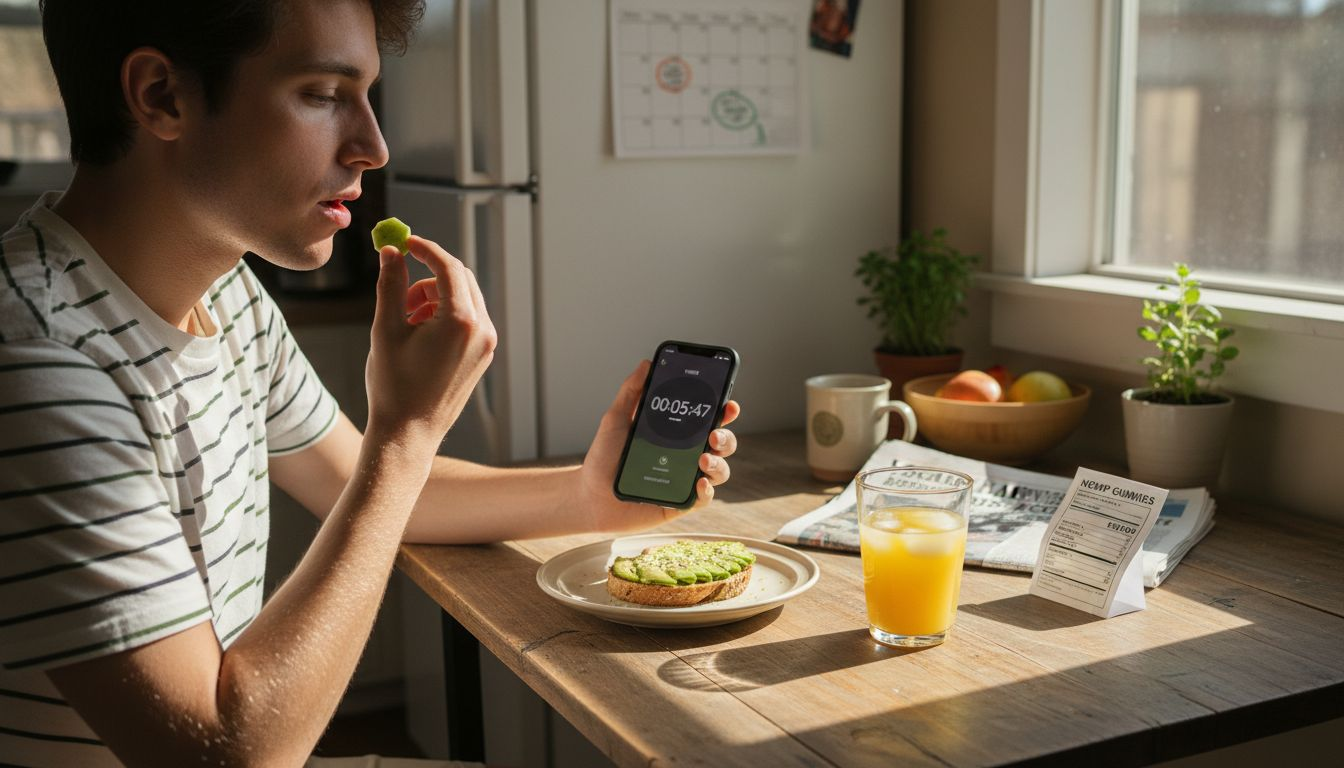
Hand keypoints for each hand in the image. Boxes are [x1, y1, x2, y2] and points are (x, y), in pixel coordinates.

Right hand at [364, 236, 496, 448]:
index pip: (449, 267)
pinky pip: (467, 319)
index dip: (425, 249)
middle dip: (427, 277)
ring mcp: (487, 344)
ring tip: (405, 323)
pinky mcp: (483, 355)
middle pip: (460, 279)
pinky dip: (444, 316)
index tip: (404, 242)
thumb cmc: (394, 385)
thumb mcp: (386, 329)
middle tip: (399, 292)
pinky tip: (420, 336)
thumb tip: (391, 252)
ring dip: (433, 298)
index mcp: (461, 322)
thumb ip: (391, 285)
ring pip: (463, 299)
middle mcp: (482, 330)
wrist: (409, 433)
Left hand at [575, 360, 740, 532]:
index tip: (728, 404)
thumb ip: (631, 391)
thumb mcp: (616, 419)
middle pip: (722, 443)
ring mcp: (686, 480)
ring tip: (703, 459)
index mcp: (676, 434)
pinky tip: (700, 483)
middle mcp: (686, 455)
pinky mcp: (680, 503)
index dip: (724, 411)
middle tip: (714, 434)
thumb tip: (647, 363)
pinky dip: (707, 490)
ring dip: (719, 462)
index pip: (708, 419)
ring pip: (720, 470)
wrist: (589, 494)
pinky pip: (704, 498)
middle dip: (726, 437)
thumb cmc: (604, 457)